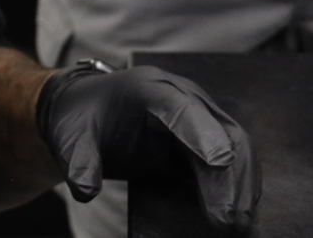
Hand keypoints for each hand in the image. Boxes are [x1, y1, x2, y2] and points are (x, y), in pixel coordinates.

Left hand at [37, 63, 259, 231]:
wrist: (89, 109)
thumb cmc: (82, 120)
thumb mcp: (71, 139)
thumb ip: (79, 163)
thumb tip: (87, 191)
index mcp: (149, 89)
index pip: (181, 109)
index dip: (202, 134)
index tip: (220, 162)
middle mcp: (182, 96)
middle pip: (218, 129)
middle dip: (229, 174)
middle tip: (230, 219)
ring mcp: (198, 114)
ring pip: (234, 142)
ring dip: (241, 181)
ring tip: (240, 222)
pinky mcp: (203, 136)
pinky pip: (231, 155)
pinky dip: (240, 181)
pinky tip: (242, 209)